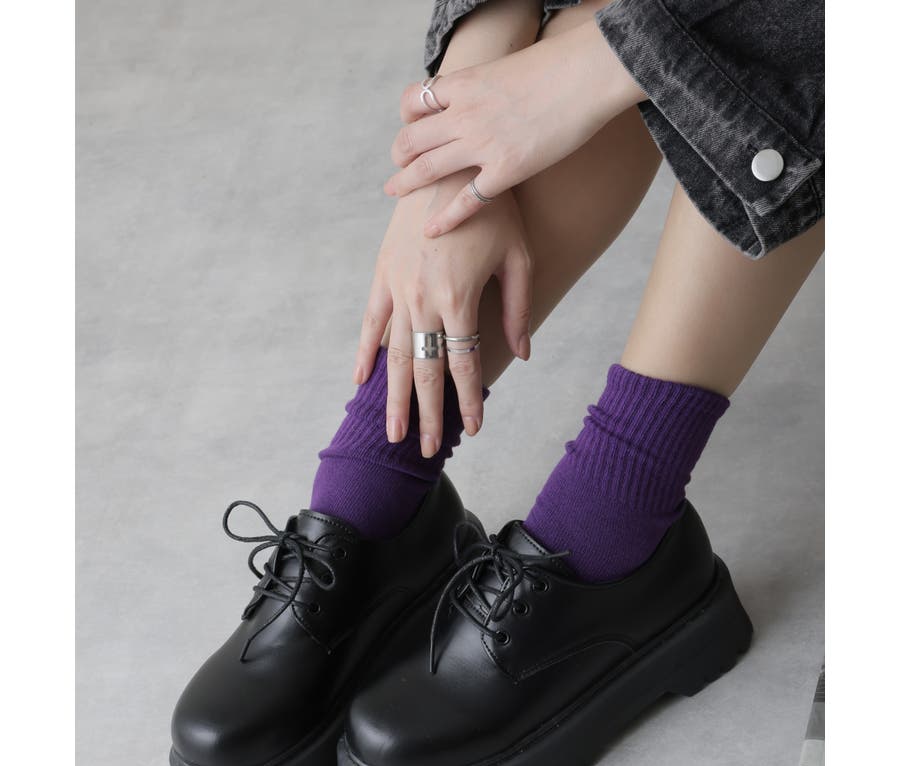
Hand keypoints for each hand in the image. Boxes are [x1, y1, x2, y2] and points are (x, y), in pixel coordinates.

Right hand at [354, 170, 532, 456]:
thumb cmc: (493, 208)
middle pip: (425, 371)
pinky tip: (362, 382)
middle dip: (427, 414)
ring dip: (393, 397)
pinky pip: (370, 322)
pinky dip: (365, 353)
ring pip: (395, 355)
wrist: (448, 161)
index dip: (469, 401)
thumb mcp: (519, 256)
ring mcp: (398, 288)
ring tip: (391, 432)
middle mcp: (423, 299)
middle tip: (424, 451)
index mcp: (459, 298)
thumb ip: (517, 309)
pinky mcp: (382, 274)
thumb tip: (523, 355)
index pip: (464, 364)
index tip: (473, 430)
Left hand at [384, 19, 644, 234]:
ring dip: (405, 182)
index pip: (415, 101)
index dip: (406, 117)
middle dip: (399, 155)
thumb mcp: (508, 68)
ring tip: (394, 192)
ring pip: (427, 168)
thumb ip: (489, 87)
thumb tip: (489, 95)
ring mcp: (482, 144)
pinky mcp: (505, 170)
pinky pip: (466, 201)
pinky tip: (430, 230)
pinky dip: (444, 218)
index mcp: (464, 84)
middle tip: (397, 168)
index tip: (410, 128)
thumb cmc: (558, 66)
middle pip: (412, 138)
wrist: (586, 73)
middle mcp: (464, 115)